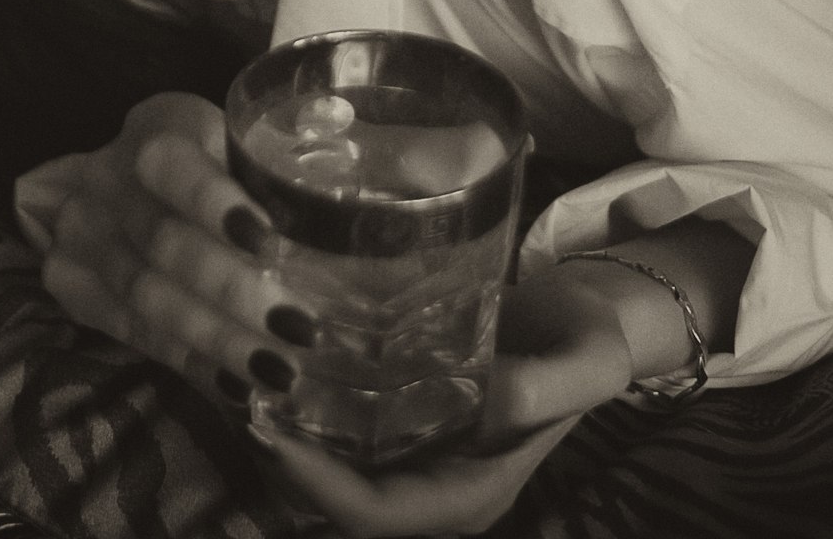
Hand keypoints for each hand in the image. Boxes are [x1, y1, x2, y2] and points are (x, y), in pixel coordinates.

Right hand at [18, 92, 317, 409]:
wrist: (106, 180)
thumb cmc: (201, 158)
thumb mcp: (229, 144)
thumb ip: (267, 174)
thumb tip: (345, 229)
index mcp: (157, 130)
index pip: (173, 166)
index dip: (214, 204)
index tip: (268, 242)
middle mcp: (108, 181)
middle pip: (164, 244)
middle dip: (233, 292)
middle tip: (298, 329)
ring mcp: (84, 236)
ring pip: (147, 298)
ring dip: (217, 341)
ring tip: (278, 372)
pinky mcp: (74, 287)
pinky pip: (132, 333)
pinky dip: (190, 363)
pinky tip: (237, 387)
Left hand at [245, 264, 633, 535]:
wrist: (589, 316)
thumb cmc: (590, 343)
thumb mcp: (582, 365)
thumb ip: (535, 390)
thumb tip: (475, 395)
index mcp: (471, 493)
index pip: (378, 516)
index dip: (320, 488)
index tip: (273, 436)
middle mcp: (435, 484)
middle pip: (342, 501)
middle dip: (287, 464)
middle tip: (241, 401)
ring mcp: (419, 450)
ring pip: (337, 465)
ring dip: (290, 434)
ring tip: (246, 378)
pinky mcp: (407, 411)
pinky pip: (347, 424)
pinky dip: (311, 402)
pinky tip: (281, 356)